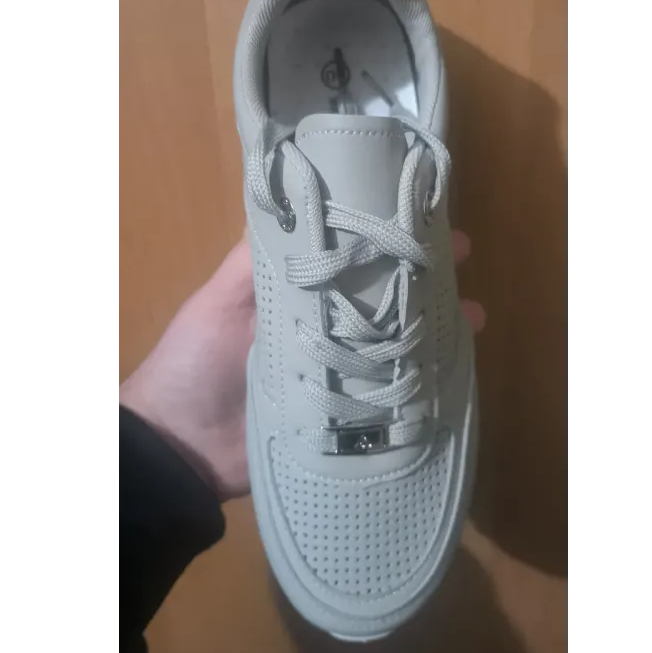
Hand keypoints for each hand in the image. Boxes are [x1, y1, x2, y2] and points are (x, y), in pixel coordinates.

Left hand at [119, 230, 485, 501]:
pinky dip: (422, 383)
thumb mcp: (220, 302)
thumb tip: (290, 203)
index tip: (422, 219)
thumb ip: (253, 262)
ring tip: (472, 317)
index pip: (350, 261)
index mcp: (296, 299)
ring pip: (394, 345)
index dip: (383, 240)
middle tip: (462, 264)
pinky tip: (453, 371)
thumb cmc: (195, 364)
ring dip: (432, 329)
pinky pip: (390, 397)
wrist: (179, 449)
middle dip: (421, 280)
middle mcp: (324, 331)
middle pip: (381, 300)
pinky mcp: (346, 419)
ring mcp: (339, 376)